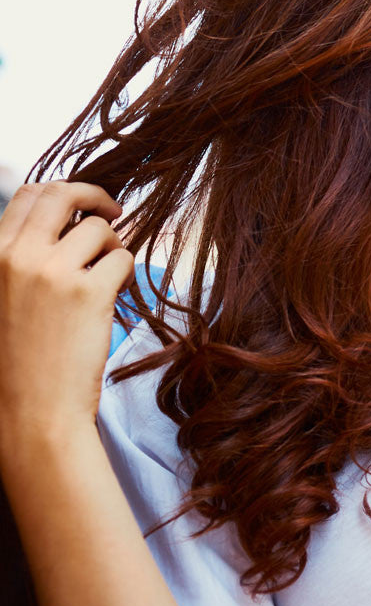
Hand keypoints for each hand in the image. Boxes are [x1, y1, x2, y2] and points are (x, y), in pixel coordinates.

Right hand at [0, 181, 132, 444]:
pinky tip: (111, 297)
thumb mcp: (1, 296)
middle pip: (64, 194)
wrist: (28, 412)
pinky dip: (124, 273)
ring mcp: (53, 272)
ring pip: (99, 229)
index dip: (63, 192)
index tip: (82, 205)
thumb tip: (65, 223)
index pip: (29, 195)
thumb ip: (22, 259)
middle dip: (95, 196)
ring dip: (111, 246)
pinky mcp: (89, 292)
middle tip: (113, 213)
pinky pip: (122, 259)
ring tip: (105, 278)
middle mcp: (17, 256)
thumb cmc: (16, 360)